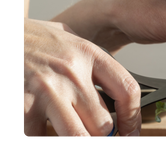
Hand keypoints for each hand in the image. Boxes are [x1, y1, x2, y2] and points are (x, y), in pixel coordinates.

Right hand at [21, 19, 140, 138]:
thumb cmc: (25, 38)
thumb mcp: (64, 36)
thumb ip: (88, 60)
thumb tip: (110, 88)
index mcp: (88, 54)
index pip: (127, 90)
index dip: (133, 120)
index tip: (130, 135)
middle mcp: (71, 72)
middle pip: (104, 124)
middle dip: (101, 139)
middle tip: (94, 138)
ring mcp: (46, 90)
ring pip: (78, 138)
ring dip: (78, 142)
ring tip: (70, 136)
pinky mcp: (22, 105)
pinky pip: (39, 138)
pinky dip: (43, 139)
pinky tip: (39, 131)